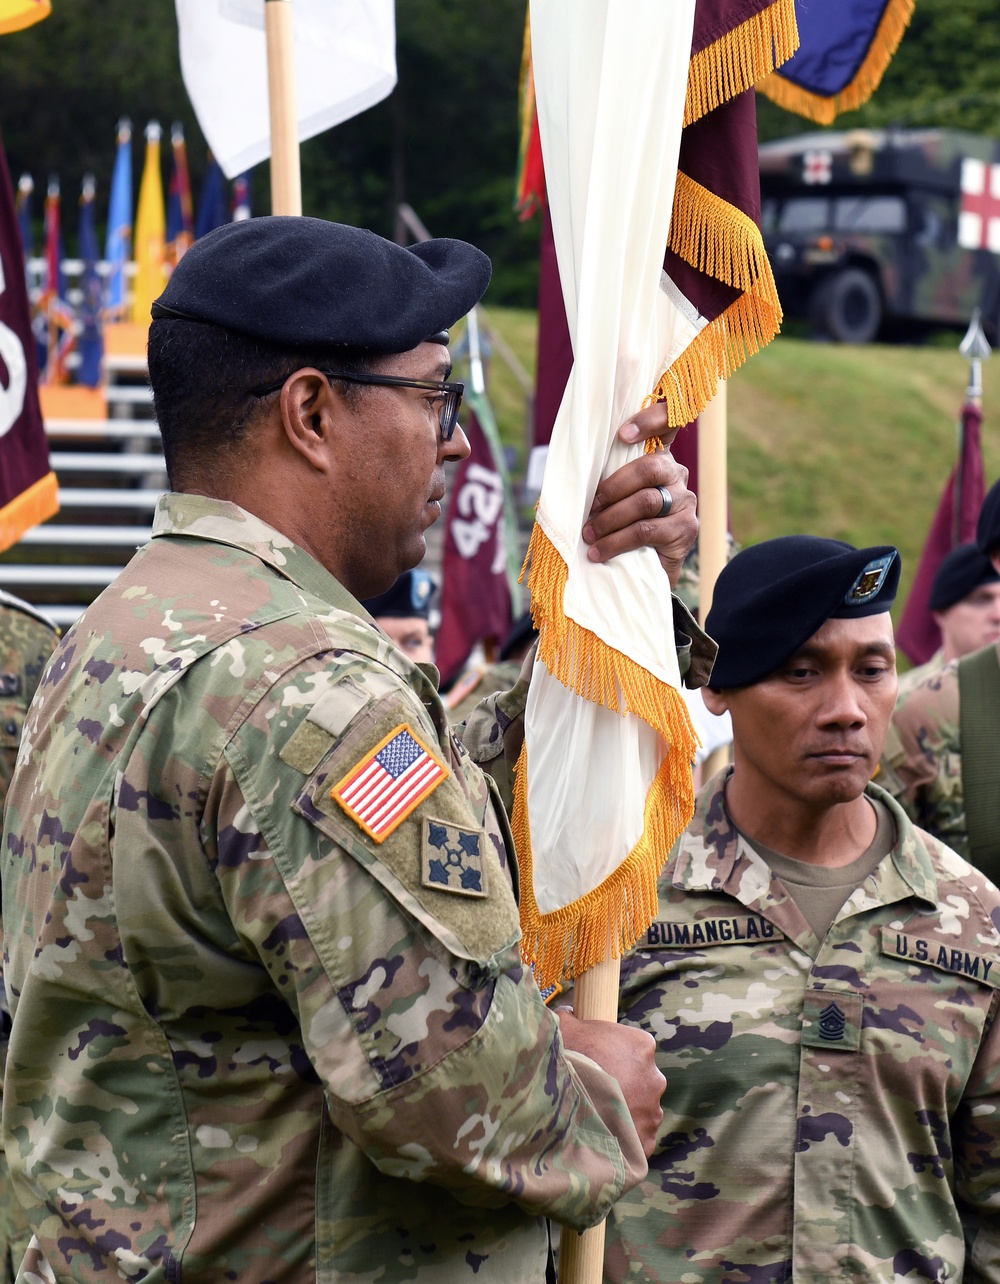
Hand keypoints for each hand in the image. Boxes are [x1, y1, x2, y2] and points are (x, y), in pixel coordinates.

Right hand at [556, 1008, 663, 1157]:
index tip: (597, 1063)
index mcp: (642, 1045)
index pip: (636, 1048)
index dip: (614, 1055)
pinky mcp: (645, 1140)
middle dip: (624, 1086)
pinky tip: (602, 1135)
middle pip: (641, 1081)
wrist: (564, 1102)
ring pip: (641, 1110)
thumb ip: (570, 1017)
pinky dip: (623, 1138)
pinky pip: (637, 1138)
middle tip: (595, 1091)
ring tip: (596, 1117)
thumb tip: (567, 1012)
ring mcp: (652, 1111)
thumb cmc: (567, 1059)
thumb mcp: (564, 1026)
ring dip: (625, 1113)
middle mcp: (654, 1077)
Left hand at [581, 401, 697, 587]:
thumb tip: (569, 472)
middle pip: (649, 467)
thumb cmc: (619, 527)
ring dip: (609, 519)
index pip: (666, 425)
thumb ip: (602, 479)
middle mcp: (676, 474)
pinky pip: (646, 530)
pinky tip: (600, 551)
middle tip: (590, 507)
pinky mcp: (685, 529)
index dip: (650, 420)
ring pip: (645, 501)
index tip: (622, 434)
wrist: (644, 571)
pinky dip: (617, 541)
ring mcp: (685, 501)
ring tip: (589, 534)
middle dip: (612, 487)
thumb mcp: (610, 498)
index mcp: (657, 457)